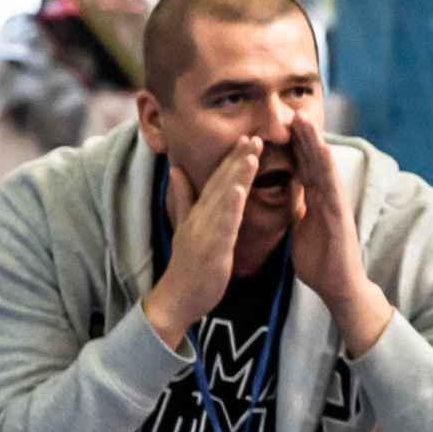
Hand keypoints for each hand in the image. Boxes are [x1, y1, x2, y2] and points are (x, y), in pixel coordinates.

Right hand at [141, 136, 258, 348]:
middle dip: (239, 156)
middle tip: (255, 133)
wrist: (177, 299)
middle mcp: (201, 216)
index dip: (232, 159)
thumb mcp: (186, 227)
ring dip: (237, 171)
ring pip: (223, 196)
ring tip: (251, 149)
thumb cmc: (189, 267)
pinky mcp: (210, 247)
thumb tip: (176, 170)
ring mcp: (204, 230)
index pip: (218, 180)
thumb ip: (183, 199)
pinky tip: (242, 188)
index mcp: (200, 213)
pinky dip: (231, 204)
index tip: (248, 138)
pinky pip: (222, 223)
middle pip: (222, 181)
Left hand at [286, 115, 393, 355]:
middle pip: (313, 160)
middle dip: (304, 135)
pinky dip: (327, 169)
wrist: (336, 288)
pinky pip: (332, 189)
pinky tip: (321, 151)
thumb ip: (296, 205)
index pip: (302, 166)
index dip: (293, 144)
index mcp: (315, 199)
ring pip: (323, 168)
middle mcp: (328, 198)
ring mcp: (336, 206)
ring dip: (315, 143)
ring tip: (304, 120)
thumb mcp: (300, 227)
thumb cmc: (320, 261)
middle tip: (291, 108)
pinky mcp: (340, 218)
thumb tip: (287, 189)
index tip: (281, 121)